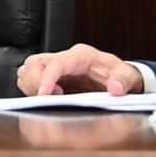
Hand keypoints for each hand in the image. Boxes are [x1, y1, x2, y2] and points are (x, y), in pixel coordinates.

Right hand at [16, 45, 142, 95]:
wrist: (119, 78)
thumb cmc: (120, 75)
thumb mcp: (128, 77)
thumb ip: (123, 81)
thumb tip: (115, 88)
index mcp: (81, 56)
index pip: (55, 63)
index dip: (45, 78)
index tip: (43, 96)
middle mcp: (65, 58)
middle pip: (33, 62)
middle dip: (34, 82)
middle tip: (49, 99)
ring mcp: (55, 68)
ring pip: (27, 70)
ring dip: (31, 87)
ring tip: (49, 100)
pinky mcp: (50, 78)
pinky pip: (30, 81)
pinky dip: (32, 92)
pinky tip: (47, 101)